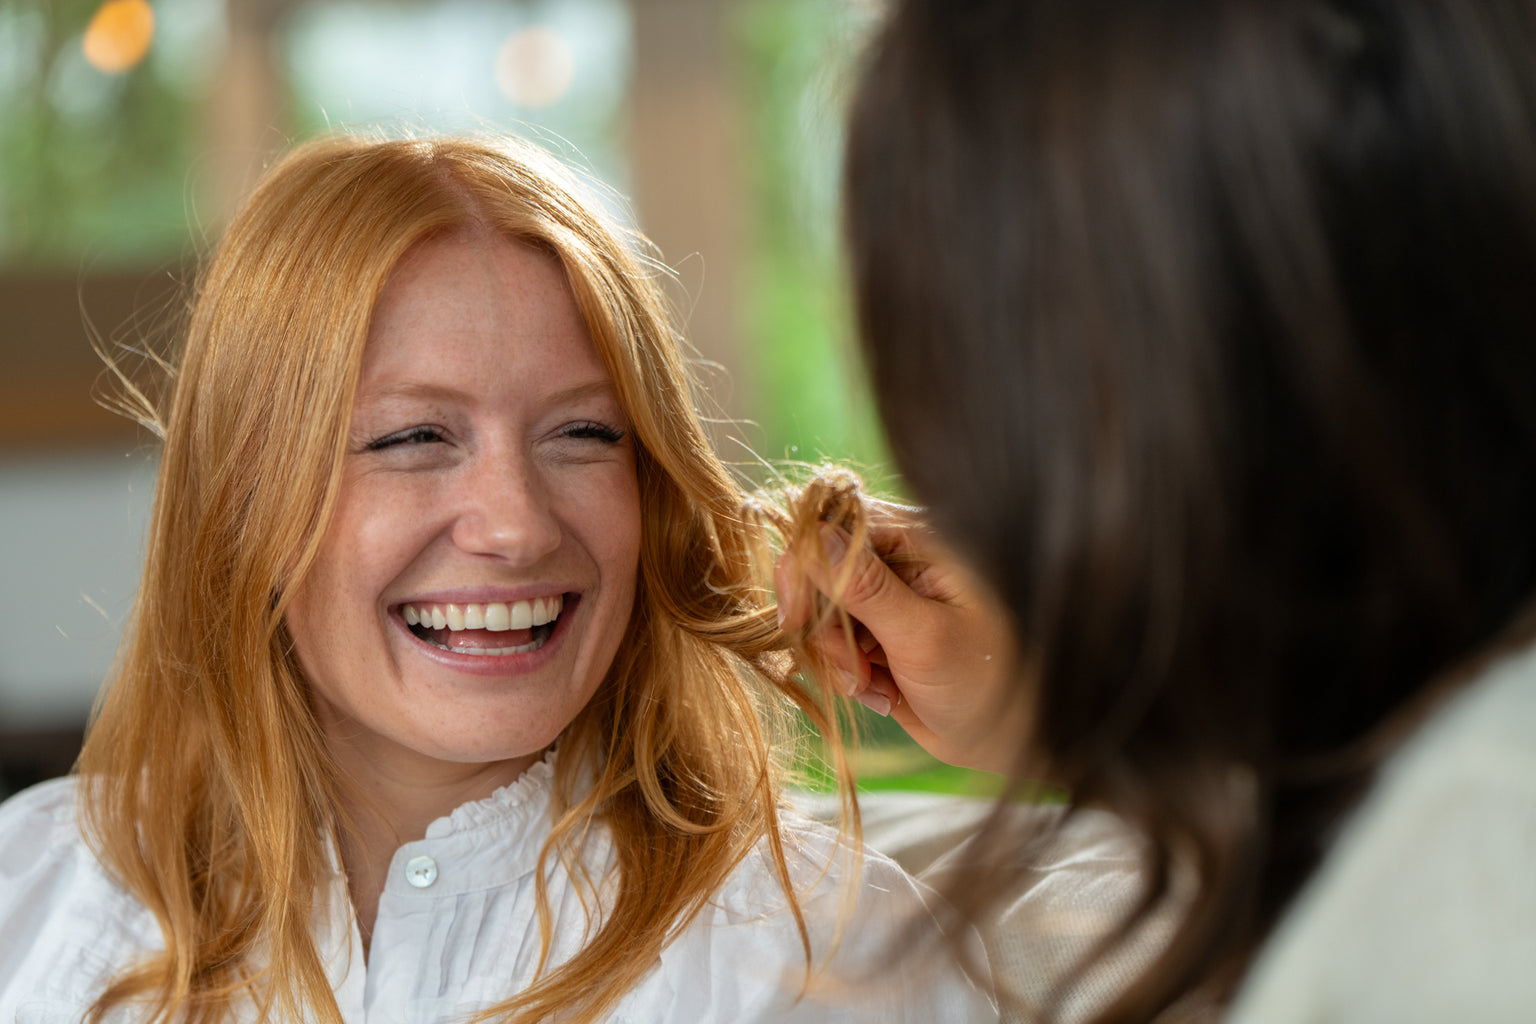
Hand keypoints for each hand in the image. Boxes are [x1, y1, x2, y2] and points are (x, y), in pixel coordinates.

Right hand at [774, 500, 1026, 773]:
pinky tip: (886, 694)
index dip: (804, 567)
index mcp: (922, 539)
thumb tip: (815, 535)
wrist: (1016, 738)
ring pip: (823, 613)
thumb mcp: (923, 636)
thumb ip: (866, 587)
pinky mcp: (884, 632)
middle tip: (855, 671)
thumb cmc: (990, 683)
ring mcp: (892, 596)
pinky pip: (837, 644)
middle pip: (821, 572)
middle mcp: (903, 558)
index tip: (793, 618)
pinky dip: (851, 674)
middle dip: (827, 628)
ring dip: (839, 658)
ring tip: (877, 688)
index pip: (836, 526)